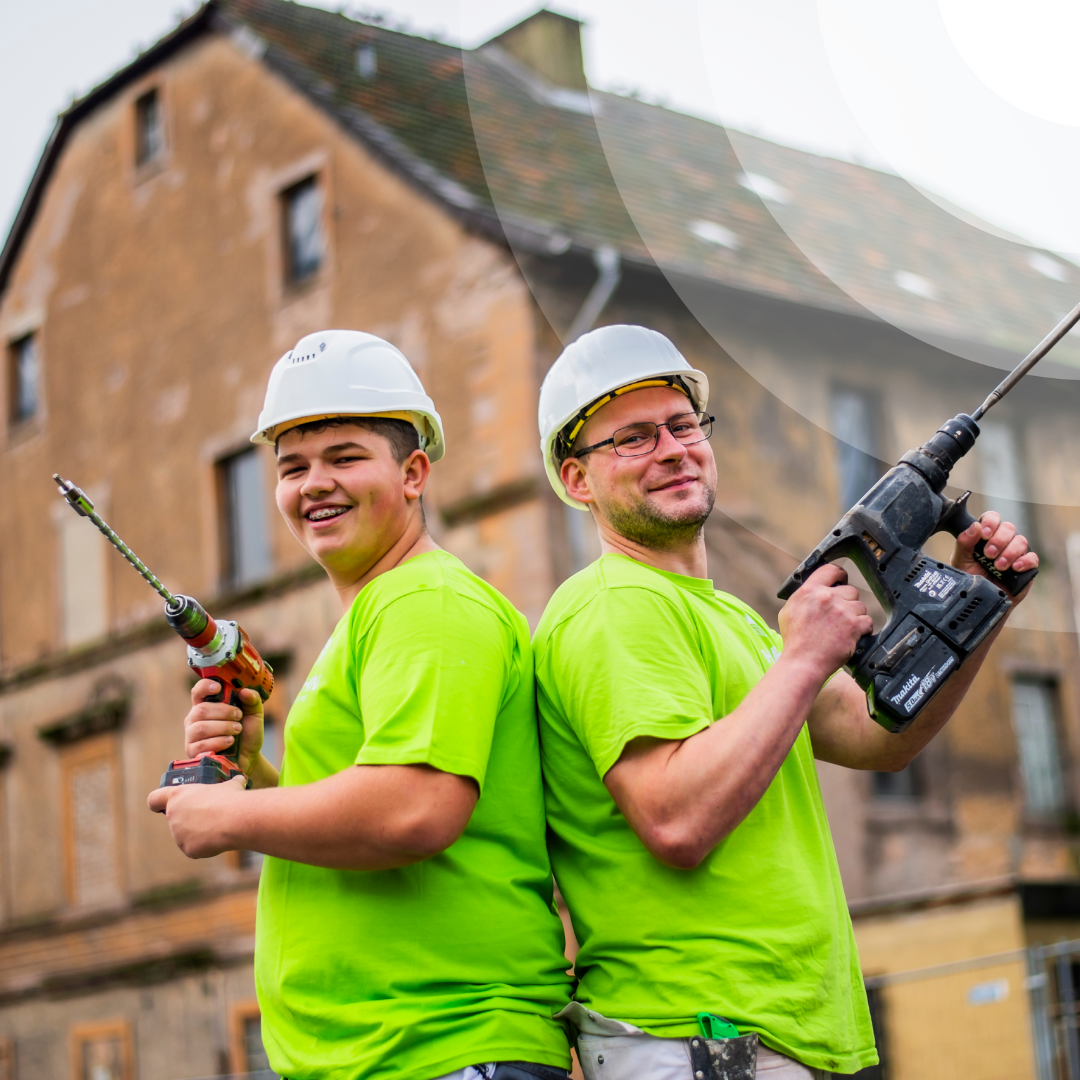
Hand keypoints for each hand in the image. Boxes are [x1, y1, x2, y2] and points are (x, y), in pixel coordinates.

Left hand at [146, 774, 246, 857]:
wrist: (236, 819)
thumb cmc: (230, 798)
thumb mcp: (228, 785)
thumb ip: (228, 784)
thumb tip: (239, 780)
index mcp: (178, 796)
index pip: (154, 799)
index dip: (158, 803)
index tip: (162, 805)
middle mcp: (173, 815)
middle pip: (174, 819)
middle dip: (188, 819)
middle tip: (207, 815)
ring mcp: (178, 835)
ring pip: (185, 835)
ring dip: (196, 833)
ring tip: (217, 827)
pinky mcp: (188, 850)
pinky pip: (194, 848)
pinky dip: (204, 846)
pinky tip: (218, 838)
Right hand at [183, 680, 263, 775]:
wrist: (249, 756)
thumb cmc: (247, 732)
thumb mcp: (255, 714)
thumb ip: (252, 700)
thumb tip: (245, 691)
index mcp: (207, 705)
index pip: (198, 691)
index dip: (205, 687)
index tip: (218, 688)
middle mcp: (195, 718)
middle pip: (201, 710)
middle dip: (223, 712)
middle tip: (238, 716)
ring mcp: (191, 735)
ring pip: (201, 727)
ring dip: (222, 728)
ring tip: (237, 730)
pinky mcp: (192, 751)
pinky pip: (201, 745)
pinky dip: (219, 742)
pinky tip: (230, 742)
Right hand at [779, 563, 874, 678]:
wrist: (803, 662)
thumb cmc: (795, 640)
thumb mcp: (788, 611)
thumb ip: (804, 597)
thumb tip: (816, 590)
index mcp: (809, 591)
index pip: (831, 570)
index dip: (839, 575)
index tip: (841, 581)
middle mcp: (826, 597)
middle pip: (850, 590)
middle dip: (847, 602)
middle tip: (840, 615)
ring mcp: (842, 611)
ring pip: (860, 606)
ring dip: (855, 616)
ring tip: (843, 629)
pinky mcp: (854, 626)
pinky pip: (867, 621)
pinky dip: (862, 629)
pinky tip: (852, 635)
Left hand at [952, 511, 1038, 600]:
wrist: (979, 600)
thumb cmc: (970, 577)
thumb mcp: (961, 560)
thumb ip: (964, 542)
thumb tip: (975, 526)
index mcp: (986, 535)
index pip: (993, 518)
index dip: (990, 522)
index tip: (984, 534)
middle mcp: (1003, 541)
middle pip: (1009, 527)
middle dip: (998, 540)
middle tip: (988, 555)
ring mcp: (1016, 553)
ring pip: (1021, 541)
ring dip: (1009, 553)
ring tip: (998, 566)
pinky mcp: (1027, 567)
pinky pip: (1032, 558)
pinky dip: (1024, 561)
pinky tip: (1014, 568)